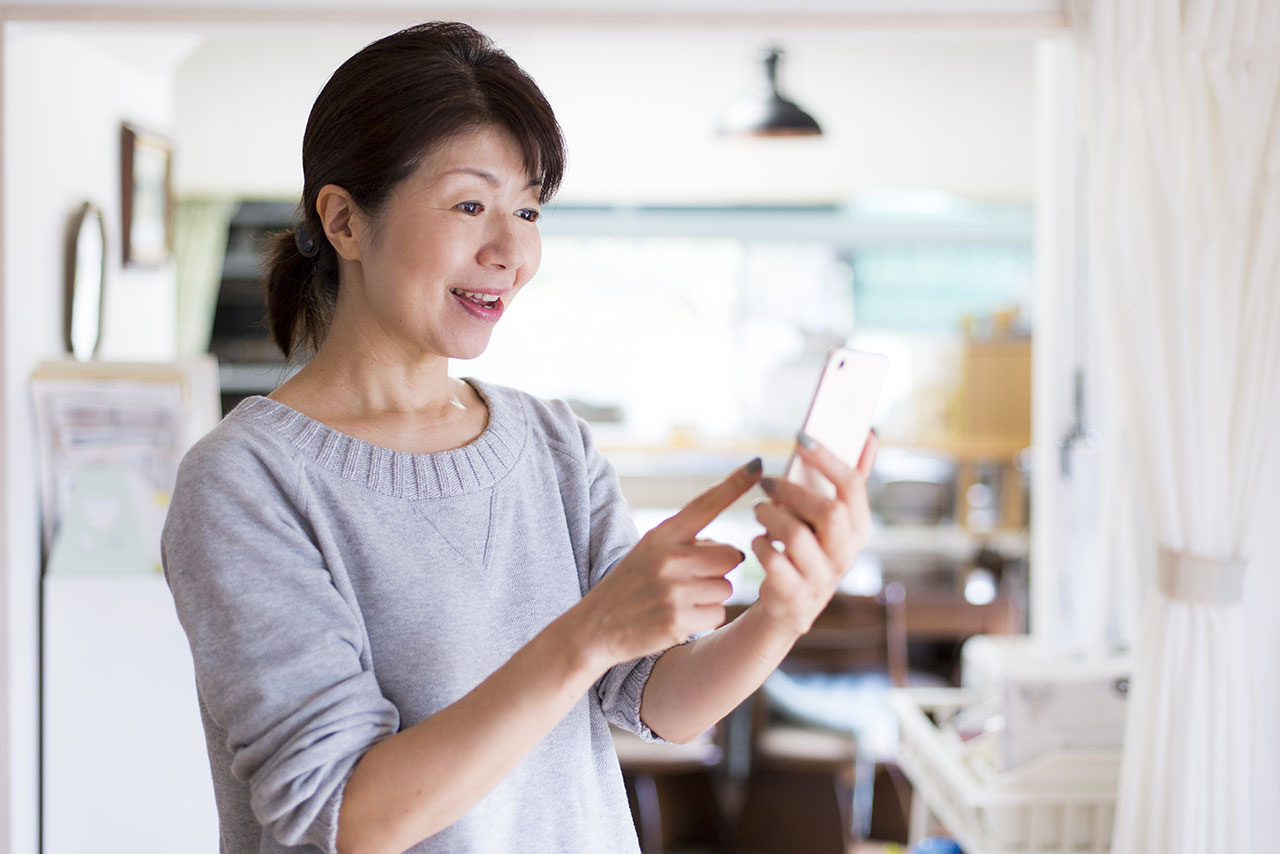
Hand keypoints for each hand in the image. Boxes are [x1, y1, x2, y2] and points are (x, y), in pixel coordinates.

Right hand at [584, 458, 762, 664]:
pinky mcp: (678, 621)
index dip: (734, 484)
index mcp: (661, 534)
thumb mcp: (649, 552)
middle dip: (720, 568)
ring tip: (679, 599)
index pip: (705, 504)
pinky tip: (678, 618)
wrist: (595, 628)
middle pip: (730, 555)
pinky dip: (705, 617)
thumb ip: (687, 544)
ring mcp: (673, 591)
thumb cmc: (630, 586)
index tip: (756, 464)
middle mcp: (668, 558)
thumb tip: (734, 552)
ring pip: (726, 587)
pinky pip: (718, 614)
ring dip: (712, 595)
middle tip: (692, 578)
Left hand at [751, 430, 877, 636]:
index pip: (852, 487)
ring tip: (759, 510)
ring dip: (769, 516)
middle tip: (766, 484)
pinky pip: (773, 561)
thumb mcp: (830, 518)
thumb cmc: (809, 548)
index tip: (801, 438)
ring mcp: (822, 578)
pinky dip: (760, 545)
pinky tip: (759, 540)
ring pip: (796, 535)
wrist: (789, 605)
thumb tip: (868, 433)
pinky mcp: (795, 595)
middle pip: (828, 511)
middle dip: (792, 491)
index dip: (827, 459)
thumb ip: (848, 479)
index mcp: (858, 529)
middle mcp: (846, 554)